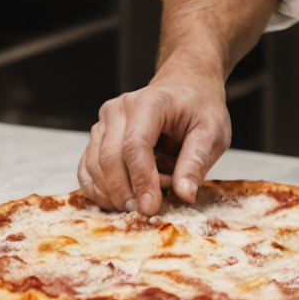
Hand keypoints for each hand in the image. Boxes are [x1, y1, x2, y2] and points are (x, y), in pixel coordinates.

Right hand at [77, 65, 230, 215]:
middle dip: (126, 193)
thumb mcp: (212, 132)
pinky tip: (120, 201)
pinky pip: (87, 169)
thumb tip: (184, 194)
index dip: (141, 181)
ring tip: (142, 200)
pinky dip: (99, 191)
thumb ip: (196, 162)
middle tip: (147, 211)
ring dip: (114, 194)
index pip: (135, 146)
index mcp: (149, 103)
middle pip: (109, 159)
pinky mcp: (98, 137)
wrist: (185, 87)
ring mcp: (104, 122)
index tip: (151, 208)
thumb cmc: (199, 107)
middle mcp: (119, 109)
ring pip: (94, 167)